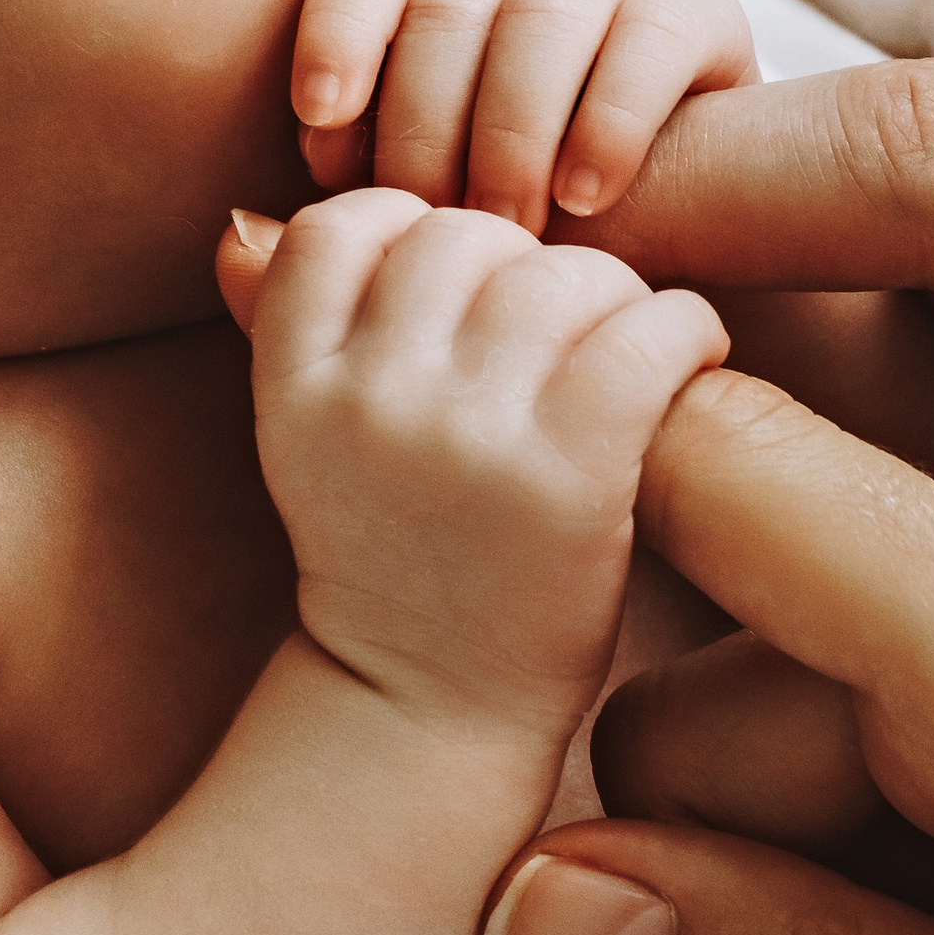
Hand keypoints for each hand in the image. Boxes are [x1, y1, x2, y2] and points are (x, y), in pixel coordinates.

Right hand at [233, 191, 727, 734]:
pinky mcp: (568, 474)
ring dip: (616, 296)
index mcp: (297, 387)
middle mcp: (373, 400)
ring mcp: (469, 436)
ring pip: (563, 276)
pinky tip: (690, 360)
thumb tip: (244, 221)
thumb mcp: (311, 448)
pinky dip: (686, 329)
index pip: (341, 226)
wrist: (431, 713)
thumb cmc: (394, 564)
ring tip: (632, 348)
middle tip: (566, 328)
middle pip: (466, 236)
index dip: (414, 230)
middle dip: (526, 265)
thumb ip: (291, 335)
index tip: (465, 289)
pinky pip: (646, 334)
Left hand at [291, 0, 757, 227]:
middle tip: (434, 229)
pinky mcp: (700, 5)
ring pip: (541, 12)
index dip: (338, 30)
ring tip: (511, 230)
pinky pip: (643, 41)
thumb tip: (240, 239)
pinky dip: (606, 123)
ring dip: (513, 131)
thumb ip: (340, 239)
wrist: (685, 231)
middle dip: (429, 122)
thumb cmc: (531, 231)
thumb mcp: (429, 229)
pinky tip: (584, 198)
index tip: (319, 132)